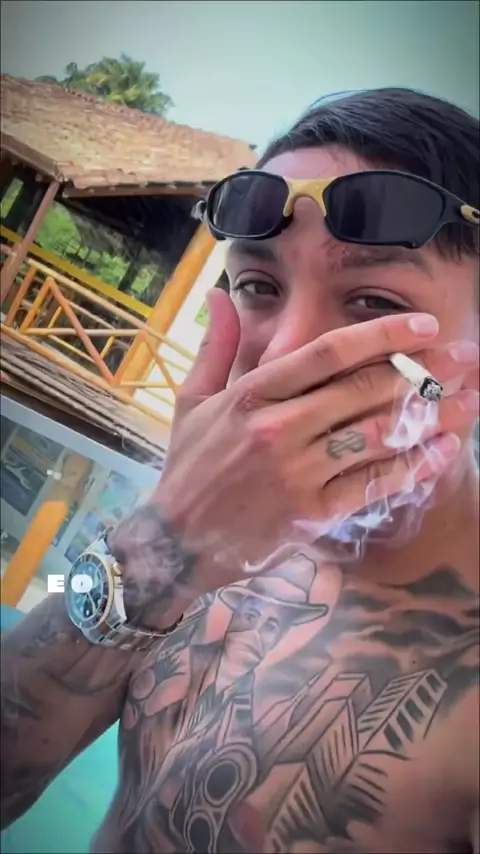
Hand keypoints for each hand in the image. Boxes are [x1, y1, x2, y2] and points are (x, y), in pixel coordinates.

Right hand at [151, 290, 477, 583]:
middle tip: (466, 358)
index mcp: (251, 395)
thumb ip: (215, 346)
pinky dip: (413, 468)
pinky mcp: (310, 513)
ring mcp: (296, 473)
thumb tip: (220, 293)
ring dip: (431, 417)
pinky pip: (372, 485)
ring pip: (376, 436)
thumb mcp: (191, 401)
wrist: (176, 542)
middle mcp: (276, 429)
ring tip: (470, 402)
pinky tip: (444, 452)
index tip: (424, 326)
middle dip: (423, 371)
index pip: (327, 353)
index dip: (382, 335)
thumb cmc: (188, 467)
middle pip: (363, 390)